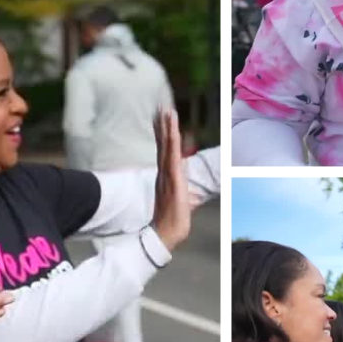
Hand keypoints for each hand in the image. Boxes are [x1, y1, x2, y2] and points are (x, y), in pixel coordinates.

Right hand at [150, 107, 189, 249]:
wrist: (165, 234)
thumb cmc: (171, 219)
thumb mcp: (177, 197)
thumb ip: (177, 183)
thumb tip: (182, 171)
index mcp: (164, 176)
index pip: (163, 150)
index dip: (162, 134)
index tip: (160, 119)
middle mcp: (163, 173)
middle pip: (163, 144)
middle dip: (162, 125)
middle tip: (161, 107)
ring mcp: (167, 175)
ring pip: (167, 147)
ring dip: (167, 129)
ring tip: (167, 112)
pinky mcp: (174, 180)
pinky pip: (173, 158)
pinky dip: (173, 144)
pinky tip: (173, 133)